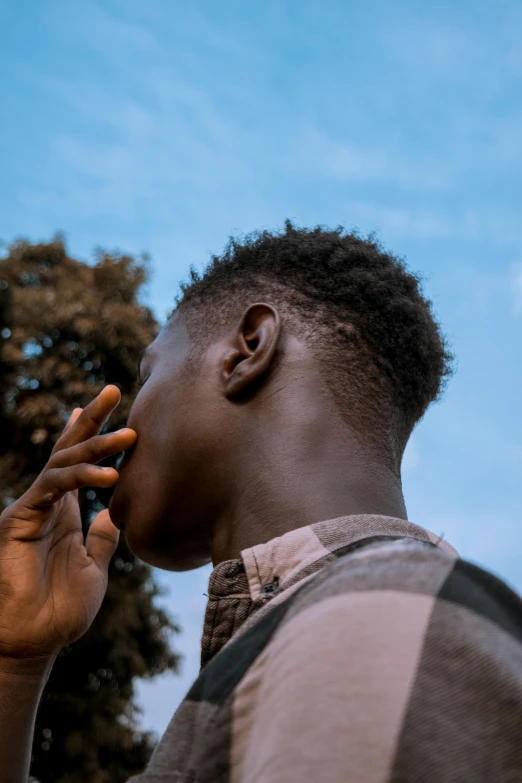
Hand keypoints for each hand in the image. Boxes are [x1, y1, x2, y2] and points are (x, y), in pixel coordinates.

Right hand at [0, 385, 136, 674]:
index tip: (108, 406)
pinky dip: (81, 477)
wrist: (33, 641)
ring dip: (97, 445)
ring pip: (64, 461)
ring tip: (130, 435)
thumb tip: (116, 512)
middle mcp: (50, 503)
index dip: (90, 433)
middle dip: (91, 418)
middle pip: (69, 448)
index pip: (79, 462)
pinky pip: (54, 486)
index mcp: (66, 511)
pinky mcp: (22, 518)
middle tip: (113, 389)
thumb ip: (102, 537)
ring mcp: (34, 507)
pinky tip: (109, 476)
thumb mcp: (93, 566)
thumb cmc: (60, 608)